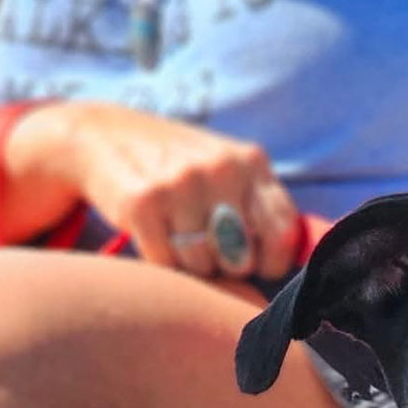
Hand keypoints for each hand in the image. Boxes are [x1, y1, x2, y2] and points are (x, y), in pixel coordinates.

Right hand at [9, 101, 299, 280]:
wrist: (100, 135)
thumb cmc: (181, 170)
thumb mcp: (229, 173)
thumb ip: (266, 211)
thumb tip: (307, 271)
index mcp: (250, 161)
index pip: (284, 234)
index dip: (270, 260)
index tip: (253, 258)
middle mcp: (219, 168)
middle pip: (242, 259)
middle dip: (226, 263)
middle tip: (205, 239)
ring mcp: (180, 184)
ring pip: (204, 266)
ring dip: (190, 262)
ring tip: (176, 230)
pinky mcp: (142, 204)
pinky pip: (167, 264)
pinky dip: (160, 259)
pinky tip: (152, 231)